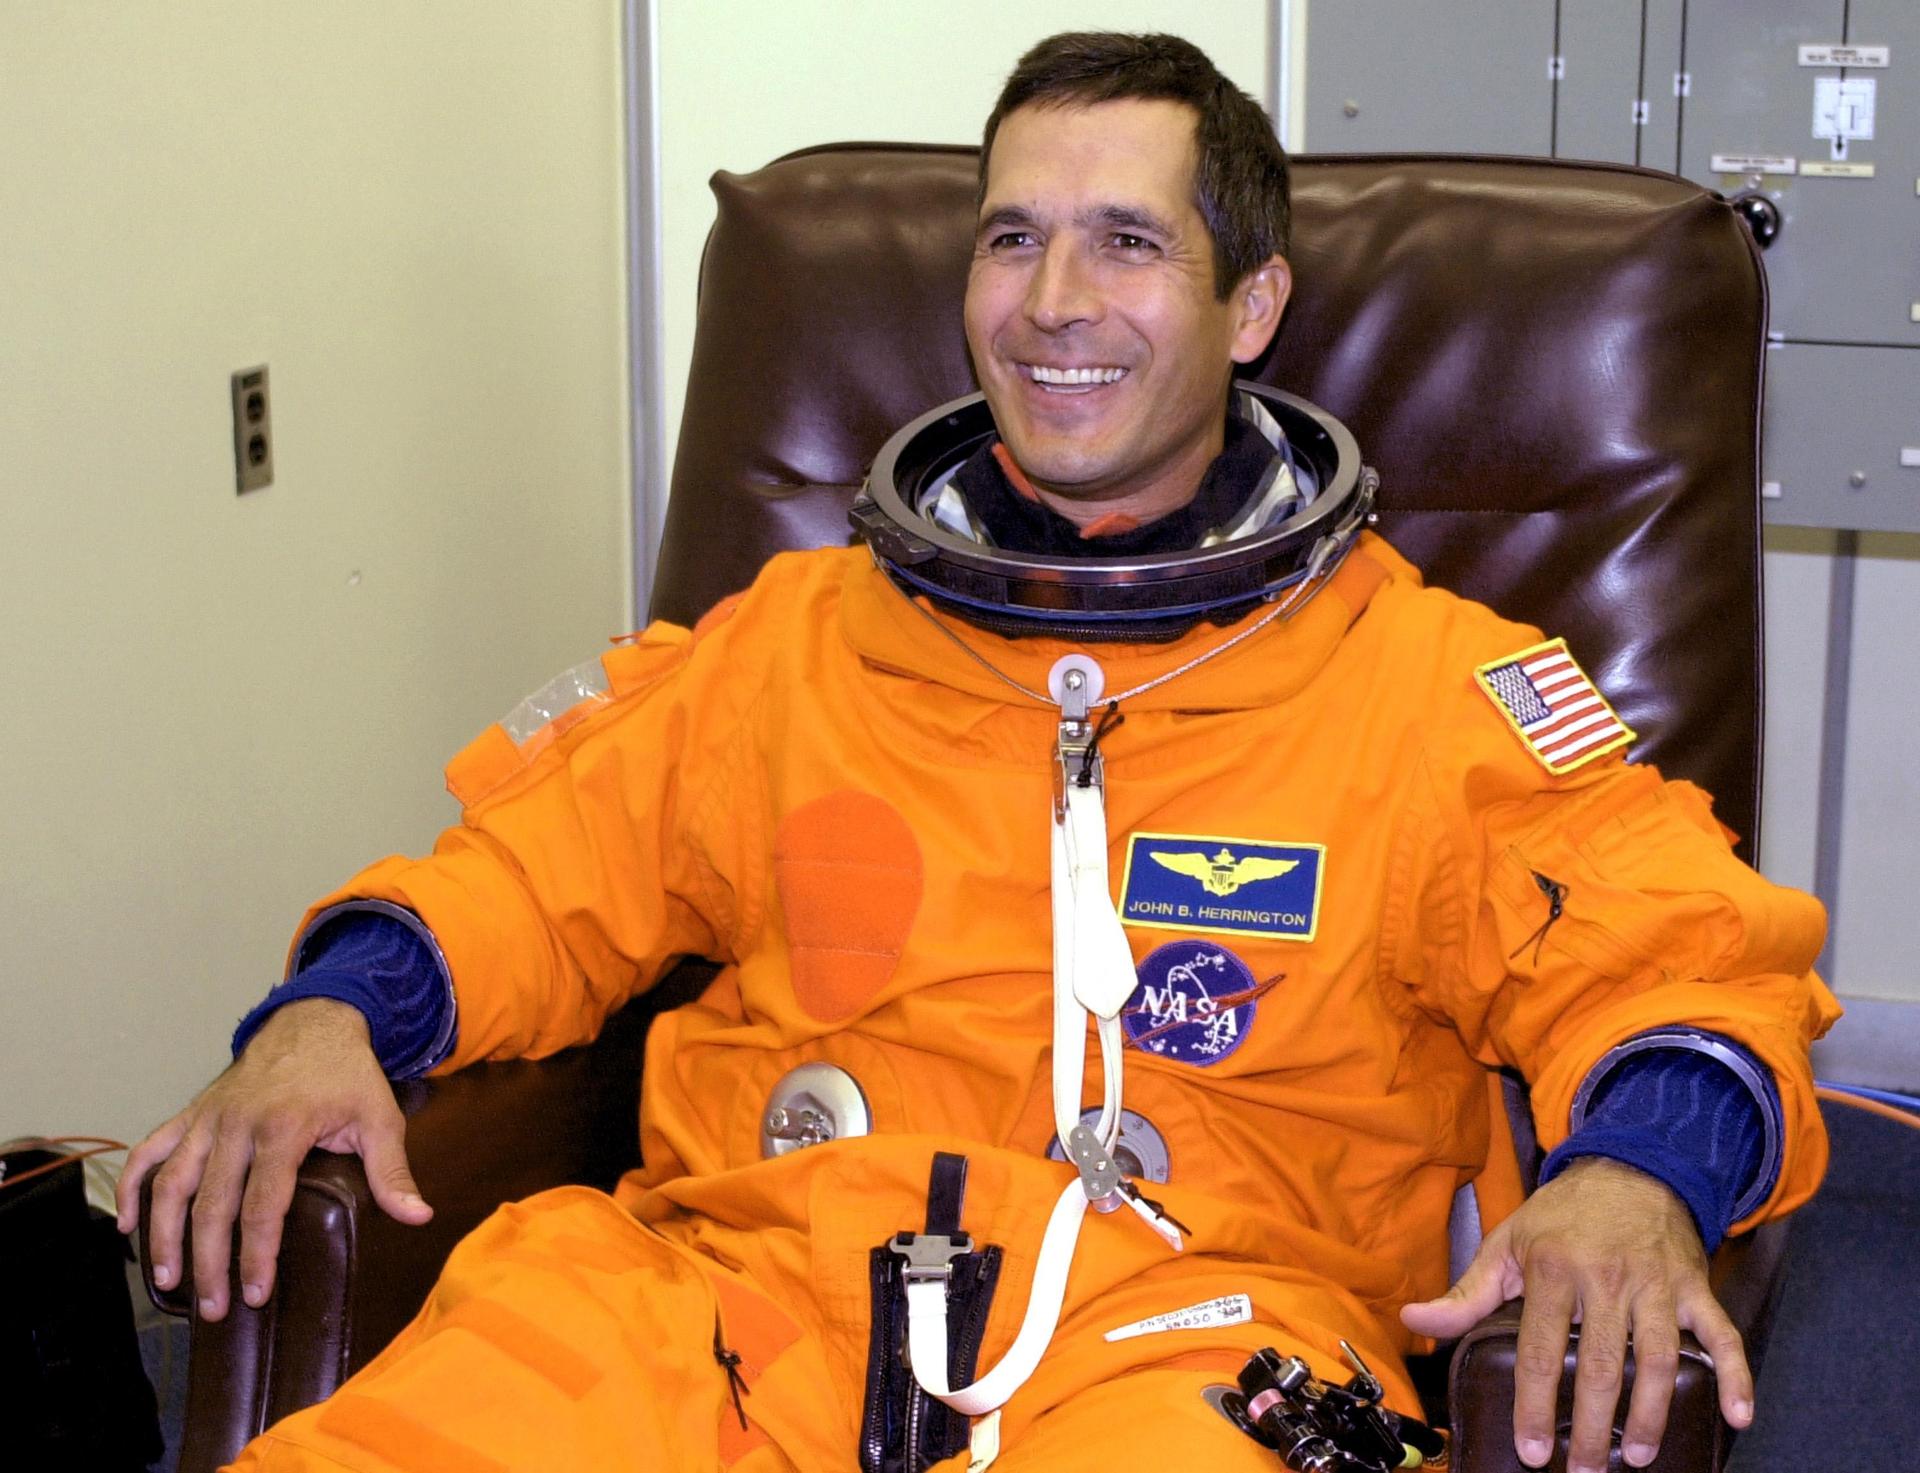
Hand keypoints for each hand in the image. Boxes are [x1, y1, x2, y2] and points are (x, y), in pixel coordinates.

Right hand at [115, 997, 431, 1319]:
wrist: (313, 1021)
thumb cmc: (348, 1075)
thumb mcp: (380, 1117)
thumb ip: (392, 1171)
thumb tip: (418, 1217)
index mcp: (285, 1128)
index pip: (263, 1205)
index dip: (256, 1254)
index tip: (256, 1294)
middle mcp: (238, 1125)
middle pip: (212, 1204)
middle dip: (209, 1262)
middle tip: (213, 1308)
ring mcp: (209, 1118)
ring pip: (172, 1183)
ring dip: (163, 1234)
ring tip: (166, 1281)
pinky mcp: (192, 1112)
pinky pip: (150, 1149)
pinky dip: (132, 1185)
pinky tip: (126, 1225)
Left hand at [1399, 1156, 1751, 1472]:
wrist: (1630, 1168)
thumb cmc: (1562, 1215)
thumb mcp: (1506, 1244)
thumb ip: (1465, 1292)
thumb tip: (1415, 1321)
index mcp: (1554, 1268)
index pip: (1539, 1350)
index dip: (1534, 1405)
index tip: (1533, 1451)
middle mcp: (1607, 1277)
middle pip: (1601, 1365)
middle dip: (1594, 1426)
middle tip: (1585, 1469)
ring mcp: (1656, 1284)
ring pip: (1657, 1358)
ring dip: (1651, 1414)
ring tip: (1640, 1456)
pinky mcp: (1696, 1288)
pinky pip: (1722, 1336)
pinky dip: (1736, 1375)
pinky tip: (1739, 1414)